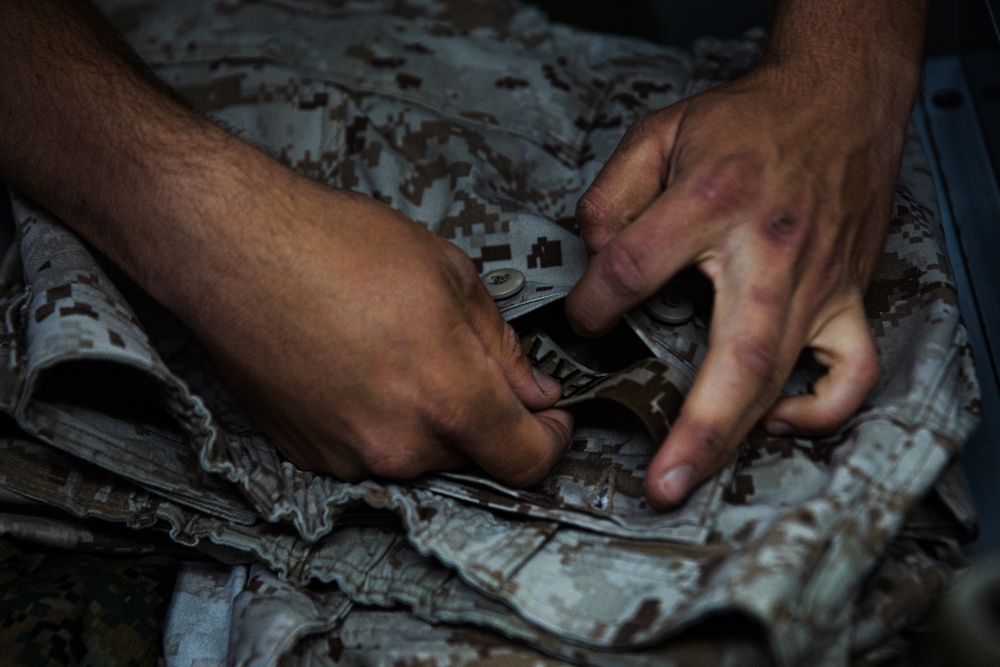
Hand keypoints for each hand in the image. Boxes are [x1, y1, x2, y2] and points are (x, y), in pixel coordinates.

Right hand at [0, 0, 571, 487]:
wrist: (231, 251)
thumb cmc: (336, 246)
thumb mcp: (448, 274)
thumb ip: (501, 346)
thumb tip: (532, 391)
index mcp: (449, 397)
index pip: (528, 460)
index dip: (550, 440)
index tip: (549, 418)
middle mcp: (401, 444)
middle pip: (474, 455)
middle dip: (483, 414)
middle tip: (456, 355)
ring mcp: (351, 457)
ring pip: (421, 454)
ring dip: (428, 417)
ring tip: (394, 350)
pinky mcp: (310, 456)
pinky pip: (371, 451)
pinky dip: (380, 420)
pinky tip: (357, 367)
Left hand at [566, 62, 910, 508]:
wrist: (835, 101)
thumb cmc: (745, 122)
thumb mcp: (659, 131)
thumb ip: (611, 192)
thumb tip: (594, 257)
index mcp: (711, 199)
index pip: (633, 268)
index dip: (592, 304)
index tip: (583, 320)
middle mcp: (769, 248)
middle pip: (735, 353)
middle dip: (695, 428)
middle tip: (660, 483)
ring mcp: (817, 279)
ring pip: (785, 373)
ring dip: (740, 435)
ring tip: (696, 476)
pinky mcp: (848, 295)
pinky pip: (852, 368)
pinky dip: (823, 407)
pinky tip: (777, 421)